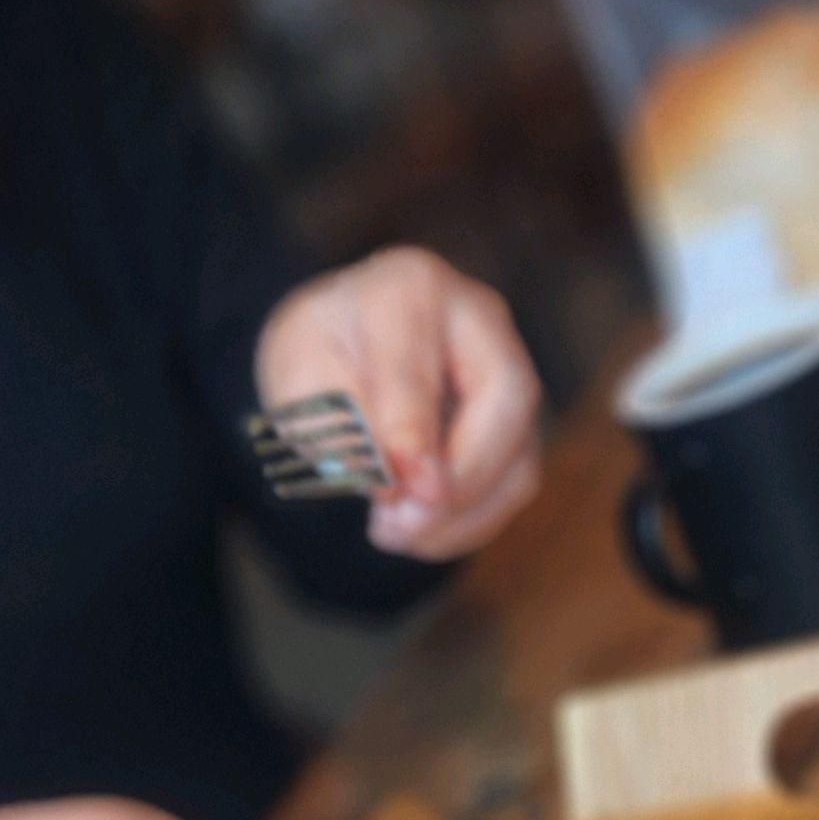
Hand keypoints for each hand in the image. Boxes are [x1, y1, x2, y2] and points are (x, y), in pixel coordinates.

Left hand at [257, 248, 542, 560]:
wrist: (351, 344)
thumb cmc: (324, 355)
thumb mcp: (299, 378)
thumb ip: (337, 424)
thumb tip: (393, 484)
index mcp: (407, 287)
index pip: (416, 364)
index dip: (411, 430)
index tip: (400, 486)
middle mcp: (476, 316)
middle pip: (506, 398)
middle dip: (460, 477)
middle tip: (402, 526)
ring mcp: (510, 367)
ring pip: (519, 454)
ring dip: (463, 515)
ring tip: (397, 533)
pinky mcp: (519, 420)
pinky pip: (515, 482)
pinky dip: (470, 522)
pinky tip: (422, 531)